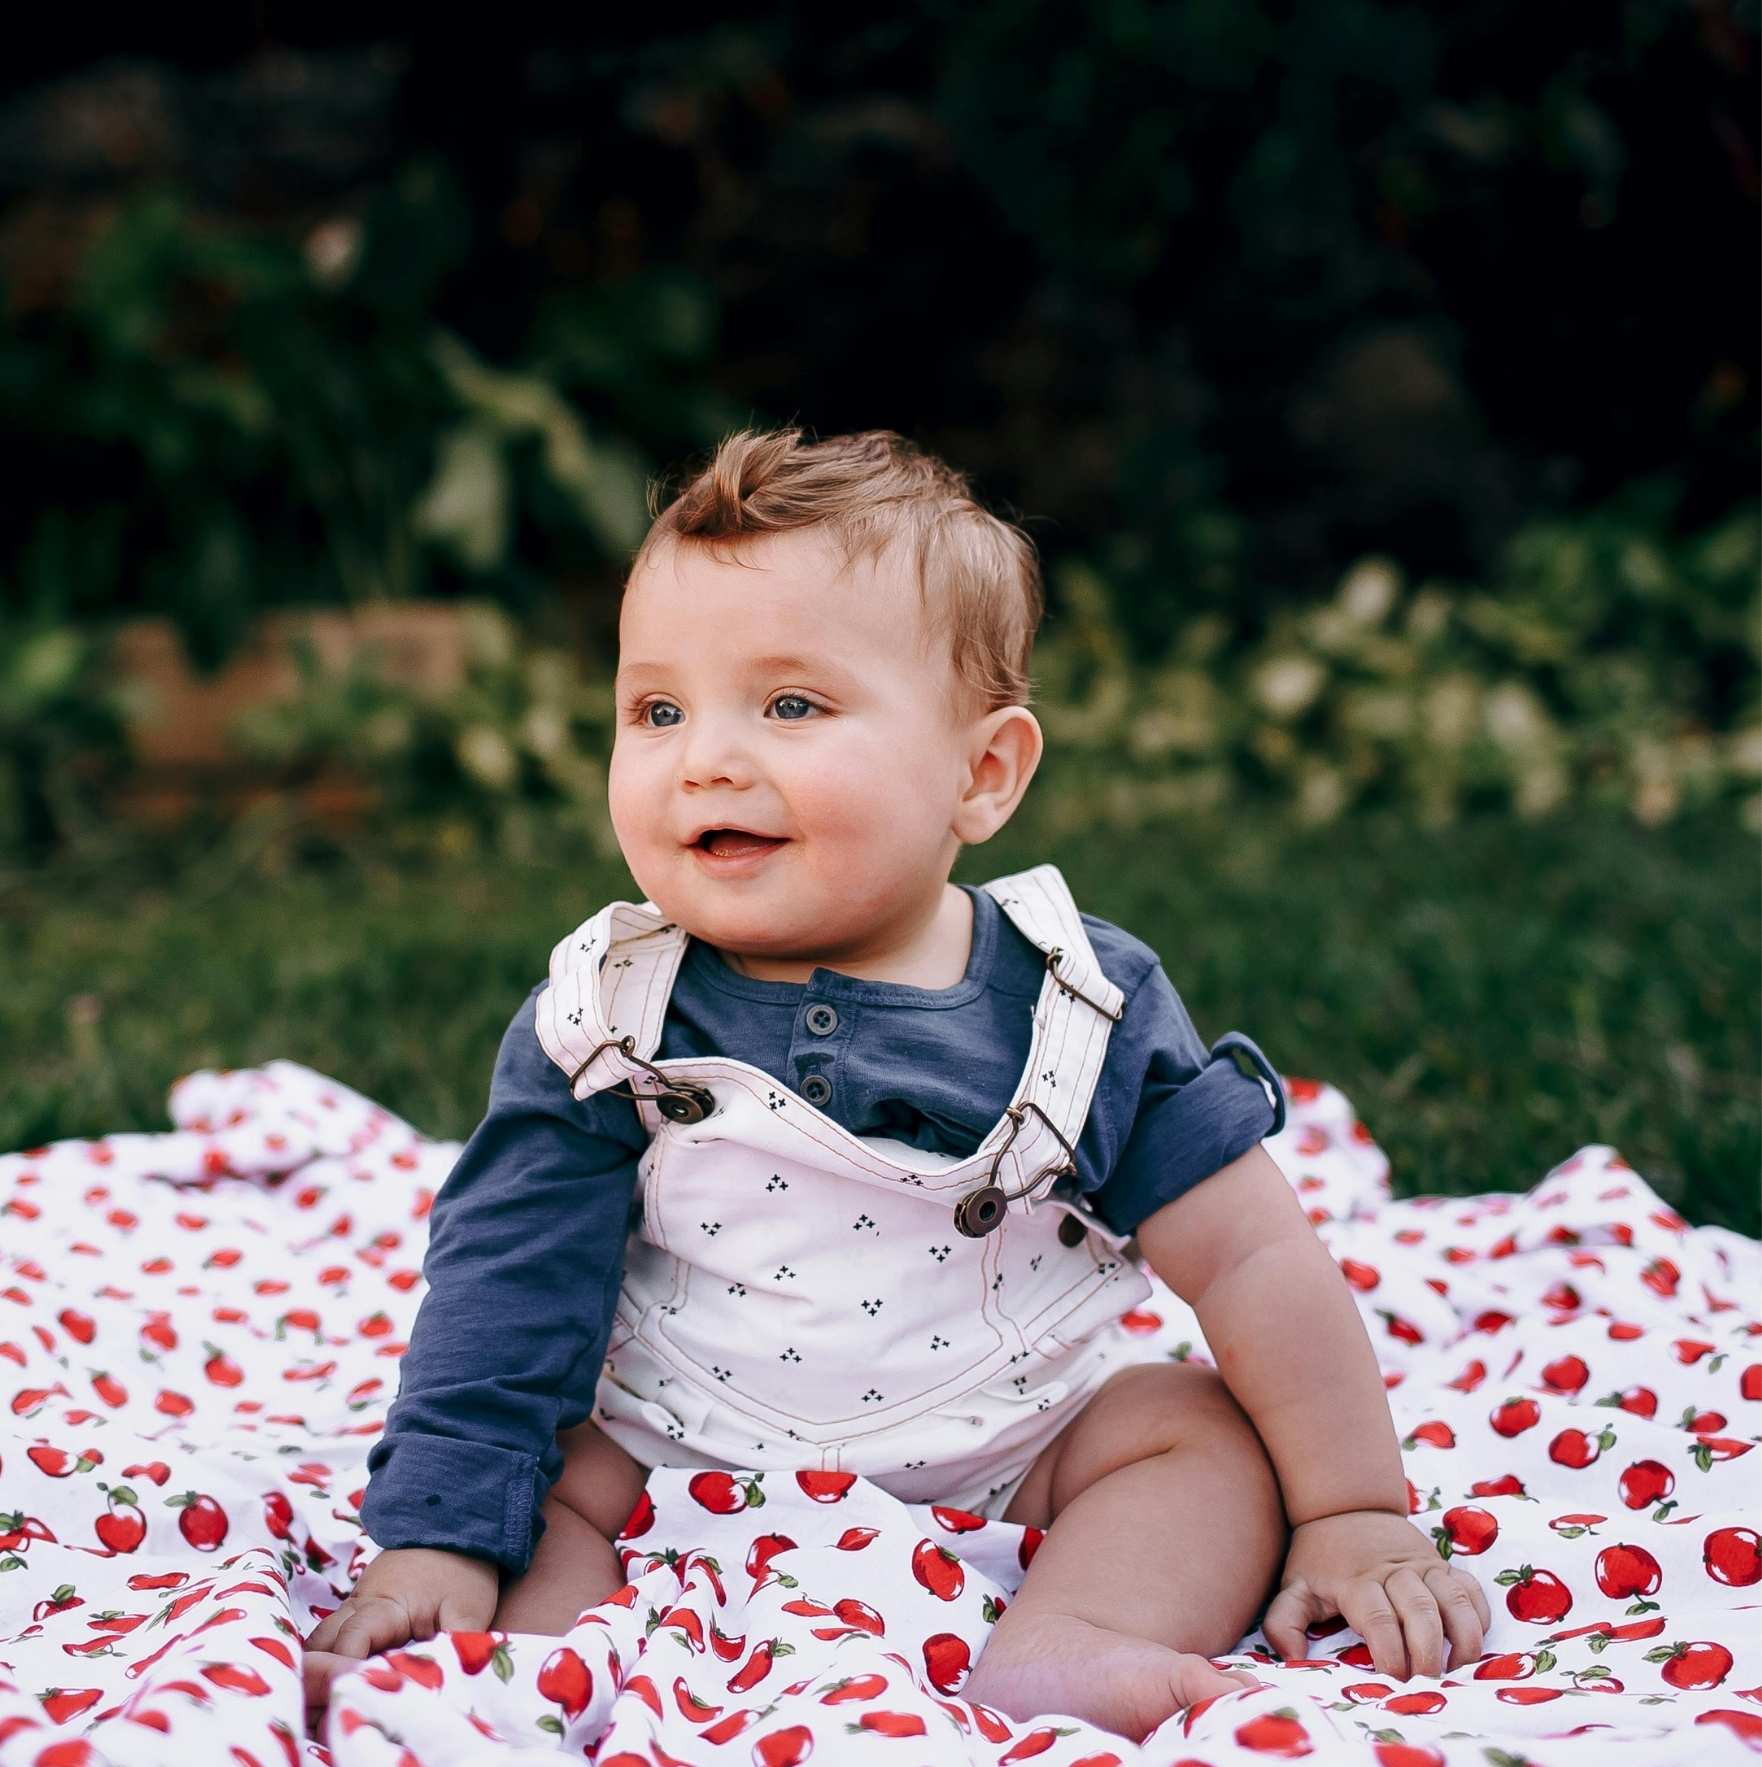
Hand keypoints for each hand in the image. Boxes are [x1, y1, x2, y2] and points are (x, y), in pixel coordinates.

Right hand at [301, 1546, 499, 1726]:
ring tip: (332, 1703)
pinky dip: (334, 1658)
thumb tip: (446, 1684)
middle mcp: (360, 1605)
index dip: (344, 1673)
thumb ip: (455, 1646)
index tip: (351, 1697)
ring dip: (324, 1668)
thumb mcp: (468, 1609)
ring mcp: (357, 1604)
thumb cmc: (464, 1568)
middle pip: (321, 1646)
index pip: (349, 1643)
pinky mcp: (363, 1608)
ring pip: (323, 1641)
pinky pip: (336, 1636)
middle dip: (320, 1679)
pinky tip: (344, 1683)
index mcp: (383, 1606)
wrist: (458, 1525)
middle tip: (329, 1712)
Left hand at [1262, 1509, 1490, 1678]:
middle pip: (1420, 1613)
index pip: (1379, 1621)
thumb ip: (1284, 1622)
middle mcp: (1394, 1572)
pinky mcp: (1442, 1563)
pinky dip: (1477, 1616)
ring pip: (1453, 1600)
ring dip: (1461, 1638)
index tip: (1391, 1681)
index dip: (1389, 1655)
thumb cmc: (1319, 1556)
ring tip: (1455, 1669)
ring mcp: (1422, 1565)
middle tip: (1425, 1684)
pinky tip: (1470, 1640)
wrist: (1345, 1504)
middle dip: (1427, 1655)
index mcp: (1357, 1581)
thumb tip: (1291, 1659)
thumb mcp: (1294, 1584)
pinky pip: (1470, 1589)